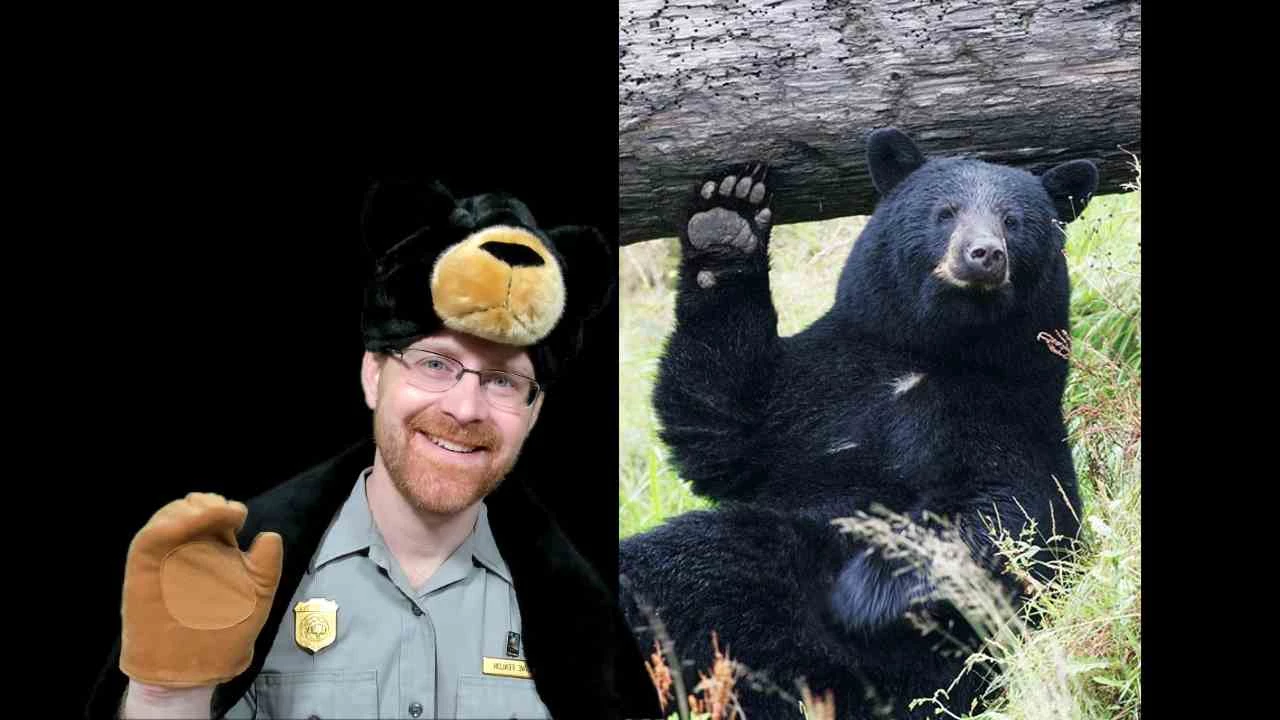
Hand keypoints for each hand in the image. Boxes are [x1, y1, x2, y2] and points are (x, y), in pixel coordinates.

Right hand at [119, 492, 282, 686]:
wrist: (192, 670)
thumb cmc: (226, 636)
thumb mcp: (257, 598)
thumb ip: (266, 566)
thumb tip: (270, 535)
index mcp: (215, 553)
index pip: (216, 517)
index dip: (225, 509)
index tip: (238, 515)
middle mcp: (189, 551)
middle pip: (193, 508)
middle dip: (209, 503)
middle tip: (226, 513)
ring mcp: (165, 557)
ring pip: (171, 515)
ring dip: (190, 508)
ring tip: (211, 514)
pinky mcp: (144, 567)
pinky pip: (150, 535)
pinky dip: (167, 521)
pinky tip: (190, 521)